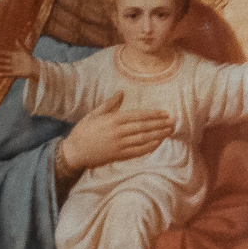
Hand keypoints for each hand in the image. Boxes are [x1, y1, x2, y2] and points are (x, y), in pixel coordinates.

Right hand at [0, 47, 38, 79]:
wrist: (34, 67)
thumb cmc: (30, 58)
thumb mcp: (25, 52)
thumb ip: (20, 46)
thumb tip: (16, 39)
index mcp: (13, 55)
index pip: (5, 54)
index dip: (1, 53)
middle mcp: (12, 61)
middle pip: (4, 60)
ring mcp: (13, 67)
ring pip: (5, 67)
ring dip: (0, 67)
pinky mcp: (15, 73)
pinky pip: (9, 74)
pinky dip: (4, 74)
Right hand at [57, 91, 174, 172]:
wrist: (75, 151)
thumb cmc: (84, 130)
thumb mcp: (94, 114)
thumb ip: (109, 104)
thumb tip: (121, 92)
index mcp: (112, 120)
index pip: (137, 116)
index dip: (153, 115)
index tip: (165, 113)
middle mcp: (118, 132)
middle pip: (143, 127)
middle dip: (159, 124)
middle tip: (173, 121)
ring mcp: (119, 145)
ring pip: (143, 139)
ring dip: (158, 135)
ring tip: (169, 130)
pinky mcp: (120, 155)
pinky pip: (138, 151)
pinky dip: (150, 147)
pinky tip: (159, 143)